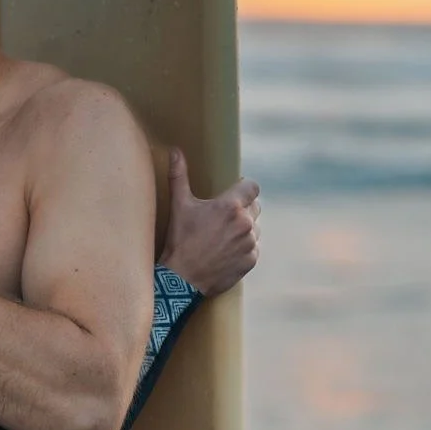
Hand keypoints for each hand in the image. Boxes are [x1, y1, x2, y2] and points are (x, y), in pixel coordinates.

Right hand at [160, 148, 259, 296]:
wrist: (182, 278)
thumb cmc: (180, 239)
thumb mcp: (179, 205)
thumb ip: (179, 176)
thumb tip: (175, 151)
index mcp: (230, 206)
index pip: (253, 187)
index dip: (244, 189)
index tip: (234, 193)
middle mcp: (245, 223)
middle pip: (255, 207)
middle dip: (242, 209)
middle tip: (222, 218)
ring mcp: (250, 243)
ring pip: (255, 228)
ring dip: (244, 229)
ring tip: (223, 236)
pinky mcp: (251, 261)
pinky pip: (254, 248)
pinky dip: (244, 248)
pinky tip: (226, 251)